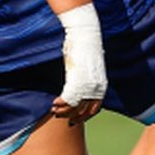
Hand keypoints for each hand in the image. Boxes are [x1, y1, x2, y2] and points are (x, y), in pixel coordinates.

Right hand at [54, 3, 105, 123]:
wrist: (85, 35)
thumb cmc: (85, 48)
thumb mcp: (88, 68)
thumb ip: (86, 79)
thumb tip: (80, 83)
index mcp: (101, 85)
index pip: (95, 108)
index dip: (84, 116)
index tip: (75, 119)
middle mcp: (96, 88)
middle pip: (84, 110)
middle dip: (72, 116)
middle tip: (61, 117)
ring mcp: (87, 85)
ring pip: (75, 107)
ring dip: (63, 111)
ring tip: (55, 111)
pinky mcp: (77, 80)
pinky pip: (68, 99)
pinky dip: (60, 104)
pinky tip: (53, 104)